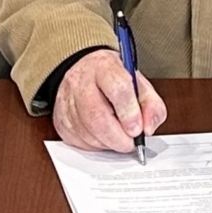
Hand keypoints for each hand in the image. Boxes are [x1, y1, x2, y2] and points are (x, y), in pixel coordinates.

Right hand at [51, 48, 168, 152]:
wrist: (82, 73)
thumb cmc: (112, 80)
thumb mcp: (138, 84)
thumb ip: (151, 105)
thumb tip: (148, 128)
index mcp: (104, 66)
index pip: (117, 89)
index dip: (129, 113)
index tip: (138, 129)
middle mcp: (80, 82)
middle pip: (97, 117)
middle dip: (119, 137)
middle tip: (130, 141)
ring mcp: (66, 102)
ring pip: (88, 134)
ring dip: (109, 143)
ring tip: (118, 135)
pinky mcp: (60, 121)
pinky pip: (80, 143)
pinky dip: (97, 145)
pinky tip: (102, 135)